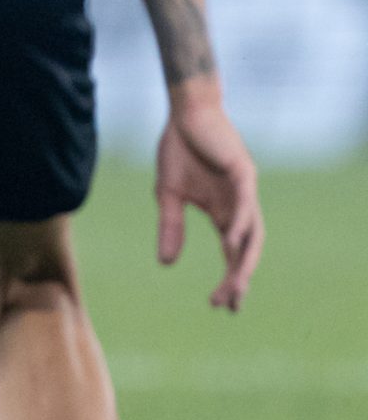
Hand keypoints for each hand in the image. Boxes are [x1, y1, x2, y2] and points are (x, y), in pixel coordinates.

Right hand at [154, 75, 262, 309]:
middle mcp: (240, 206)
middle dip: (238, 278)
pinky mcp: (243, 173)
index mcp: (223, 213)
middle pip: (246, 250)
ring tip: (236, 284)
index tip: (222, 306)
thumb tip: (166, 264)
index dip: (229, 279)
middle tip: (228, 304)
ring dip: (244, 260)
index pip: (232, 253)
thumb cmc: (179, 149)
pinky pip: (245, 205)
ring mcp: (244, 190)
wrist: (185, 113)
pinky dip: (239, 225)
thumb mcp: (168, 195)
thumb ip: (170, 227)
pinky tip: (231, 243)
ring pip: (252, 233)